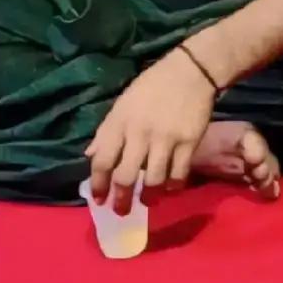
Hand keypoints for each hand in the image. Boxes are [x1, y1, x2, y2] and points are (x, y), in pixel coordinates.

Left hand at [85, 49, 216, 213]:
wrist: (191, 71)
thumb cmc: (152, 87)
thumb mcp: (123, 104)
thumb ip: (106, 131)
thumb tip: (91, 156)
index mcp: (120, 122)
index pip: (102, 160)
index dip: (98, 184)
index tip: (98, 199)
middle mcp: (140, 133)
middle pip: (125, 176)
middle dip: (121, 199)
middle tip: (121, 210)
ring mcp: (166, 139)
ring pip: (153, 180)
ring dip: (148, 197)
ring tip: (147, 202)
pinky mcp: (189, 142)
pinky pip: (179, 173)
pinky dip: (173, 186)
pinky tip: (170, 189)